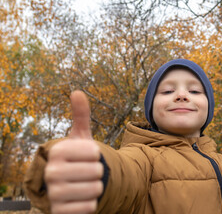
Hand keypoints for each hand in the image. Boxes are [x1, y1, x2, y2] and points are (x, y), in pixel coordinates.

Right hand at [44, 91, 102, 213]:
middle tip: (86, 172)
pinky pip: (90, 207)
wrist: (68, 186)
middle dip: (97, 172)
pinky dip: (91, 203)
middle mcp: (51, 172)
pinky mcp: (60, 212)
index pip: (94, 152)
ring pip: (95, 189)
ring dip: (96, 187)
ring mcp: (54, 193)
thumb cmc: (78, 158)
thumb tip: (77, 92)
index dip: (96, 154)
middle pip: (97, 171)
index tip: (86, 156)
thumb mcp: (80, 137)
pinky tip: (81, 198)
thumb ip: (80, 115)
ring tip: (84, 184)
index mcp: (58, 151)